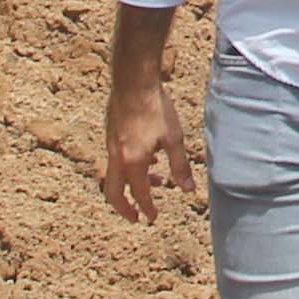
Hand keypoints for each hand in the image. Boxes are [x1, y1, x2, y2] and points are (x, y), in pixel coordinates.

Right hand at [101, 69, 199, 221]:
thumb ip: (180, 166)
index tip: (153, 218)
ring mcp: (111, 145)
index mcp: (133, 162)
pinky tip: (149, 158)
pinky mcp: (111, 134)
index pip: (139, 194)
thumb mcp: (174, 139)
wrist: (132, 81)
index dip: (147, 208)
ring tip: (154, 183)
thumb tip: (187, 190)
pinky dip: (130, 167)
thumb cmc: (155, 108)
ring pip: (115, 175)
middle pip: (113, 192)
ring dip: (131, 185)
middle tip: (135, 217)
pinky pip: (117, 160)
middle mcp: (117, 157)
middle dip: (124, 208)